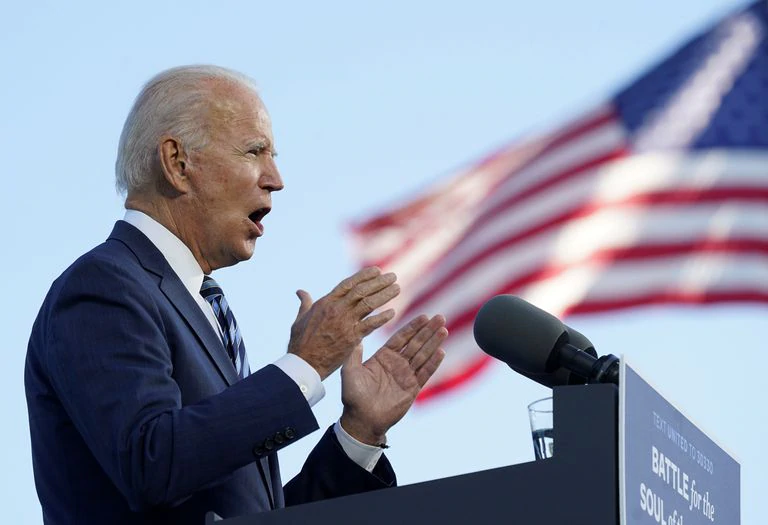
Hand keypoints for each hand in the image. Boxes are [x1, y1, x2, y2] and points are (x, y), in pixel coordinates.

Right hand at [288, 267, 399, 379]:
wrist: (304, 364)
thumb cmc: (300, 343)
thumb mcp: (300, 319)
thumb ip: (305, 303)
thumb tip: (300, 291)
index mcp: (326, 302)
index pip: (348, 284)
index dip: (364, 276)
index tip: (377, 270)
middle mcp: (337, 309)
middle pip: (362, 291)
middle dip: (379, 282)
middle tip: (393, 276)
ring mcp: (345, 323)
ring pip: (369, 304)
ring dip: (384, 295)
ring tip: (397, 288)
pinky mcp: (351, 337)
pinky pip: (370, 325)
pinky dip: (382, 318)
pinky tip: (392, 313)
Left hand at [339, 314, 447, 444]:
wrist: (362, 420)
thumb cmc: (353, 396)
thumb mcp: (350, 371)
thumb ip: (354, 353)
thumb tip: (356, 334)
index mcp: (383, 357)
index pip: (401, 337)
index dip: (412, 327)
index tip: (424, 316)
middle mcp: (397, 364)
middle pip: (415, 343)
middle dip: (427, 330)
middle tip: (439, 317)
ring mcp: (406, 375)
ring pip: (423, 355)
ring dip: (433, 343)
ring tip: (443, 330)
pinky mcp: (412, 389)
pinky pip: (425, 373)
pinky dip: (433, 363)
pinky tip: (441, 351)